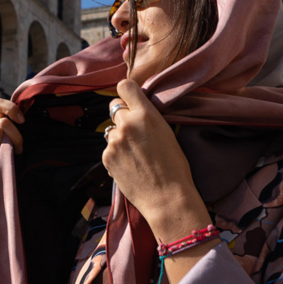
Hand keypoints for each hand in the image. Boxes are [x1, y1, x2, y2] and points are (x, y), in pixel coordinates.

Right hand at [0, 98, 24, 170]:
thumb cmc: (8, 161)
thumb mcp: (14, 142)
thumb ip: (15, 130)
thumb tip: (24, 120)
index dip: (12, 108)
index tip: (22, 121)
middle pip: (3, 122)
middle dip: (16, 136)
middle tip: (19, 149)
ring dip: (8, 145)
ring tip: (9, 156)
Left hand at [102, 79, 212, 242]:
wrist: (167, 197)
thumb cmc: (175, 167)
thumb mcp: (167, 132)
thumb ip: (148, 118)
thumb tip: (136, 111)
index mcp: (146, 114)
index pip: (125, 86)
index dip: (126, 92)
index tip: (129, 99)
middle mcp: (127, 123)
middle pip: (115, 108)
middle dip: (123, 116)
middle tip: (135, 132)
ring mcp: (114, 140)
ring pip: (111, 130)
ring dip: (119, 137)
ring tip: (135, 155)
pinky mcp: (107, 157)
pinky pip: (109, 149)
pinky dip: (116, 155)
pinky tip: (130, 166)